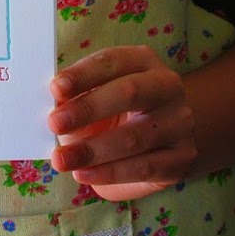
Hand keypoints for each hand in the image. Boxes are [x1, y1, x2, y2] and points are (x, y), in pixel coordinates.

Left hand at [48, 45, 195, 201]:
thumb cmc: (114, 112)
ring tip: (61, 159)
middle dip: (88, 108)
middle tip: (54, 123)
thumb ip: (75, 98)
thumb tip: (53, 106)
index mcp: (143, 61)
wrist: (160, 139)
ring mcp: (179, 122)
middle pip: (129, 92)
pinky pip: (143, 168)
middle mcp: (167, 87)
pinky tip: (83, 174)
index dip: (83, 75)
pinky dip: (108, 173)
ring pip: (134, 137)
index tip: (55, 89)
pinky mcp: (180, 158)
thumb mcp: (94, 97)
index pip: (112, 61)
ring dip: (92, 150)